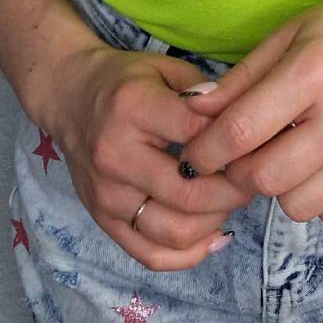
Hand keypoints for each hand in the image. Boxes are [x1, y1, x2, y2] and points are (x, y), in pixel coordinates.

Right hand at [35, 41, 256, 271]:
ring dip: (215, 222)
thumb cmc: (125, 81)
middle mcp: (115, 156)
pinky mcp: (102, 219)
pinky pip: (151, 255)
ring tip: (229, 200)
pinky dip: (189, 253)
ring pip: (175, 232)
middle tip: (252, 178)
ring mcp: (106, 194)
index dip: (235, 142)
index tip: (254, 141)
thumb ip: (206, 93)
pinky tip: (213, 234)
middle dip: (234, 191)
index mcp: (133, 108)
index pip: (198, 135)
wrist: (68, 97)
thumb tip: (246, 122)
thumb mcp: (165, 67)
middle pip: (190, 193)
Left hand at [177, 0, 322, 227]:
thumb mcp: (287, 37)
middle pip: (264, 178)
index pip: (240, 132)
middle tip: (241, 155)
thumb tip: (190, 113)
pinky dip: (317, 198)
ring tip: (287, 154)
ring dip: (279, 188)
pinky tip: (320, 163)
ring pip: (296, 206)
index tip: (194, 155)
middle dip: (239, 173)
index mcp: (313, 74)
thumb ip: (239, 81)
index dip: (204, 151)